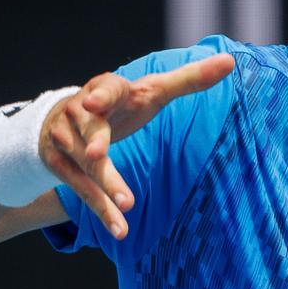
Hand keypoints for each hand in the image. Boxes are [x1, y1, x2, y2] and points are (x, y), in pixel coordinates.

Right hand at [38, 52, 235, 239]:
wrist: (61, 120)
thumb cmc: (120, 105)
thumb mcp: (151, 91)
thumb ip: (188, 79)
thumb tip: (229, 61)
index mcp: (106, 89)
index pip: (103, 89)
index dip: (100, 96)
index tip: (95, 103)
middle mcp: (81, 111)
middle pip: (91, 131)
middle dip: (94, 144)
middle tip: (96, 156)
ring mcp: (65, 138)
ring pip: (86, 166)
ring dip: (105, 186)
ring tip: (127, 205)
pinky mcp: (58, 164)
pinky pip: (82, 189)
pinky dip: (102, 209)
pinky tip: (120, 228)